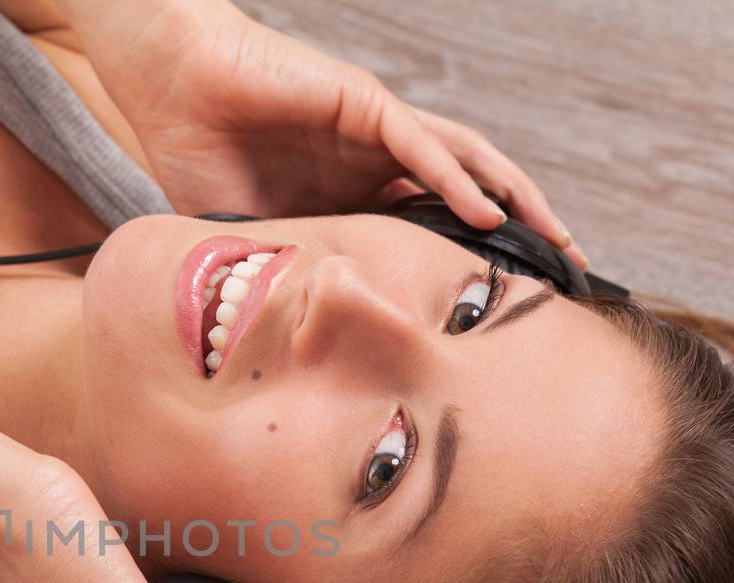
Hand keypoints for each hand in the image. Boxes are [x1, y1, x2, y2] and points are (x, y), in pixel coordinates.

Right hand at [57, 0, 587, 268]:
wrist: (169, 86)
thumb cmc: (195, 151)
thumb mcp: (242, 240)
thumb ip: (273, 277)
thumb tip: (283, 345)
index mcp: (350, 193)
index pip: (428, 227)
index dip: (469, 263)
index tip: (501, 309)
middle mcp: (375, 160)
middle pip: (467, 194)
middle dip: (522, 231)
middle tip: (565, 275)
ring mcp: (375, 130)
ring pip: (466, 164)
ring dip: (515, 200)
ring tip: (556, 240)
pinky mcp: (364, 104)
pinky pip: (423, 146)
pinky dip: (458, 179)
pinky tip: (489, 213)